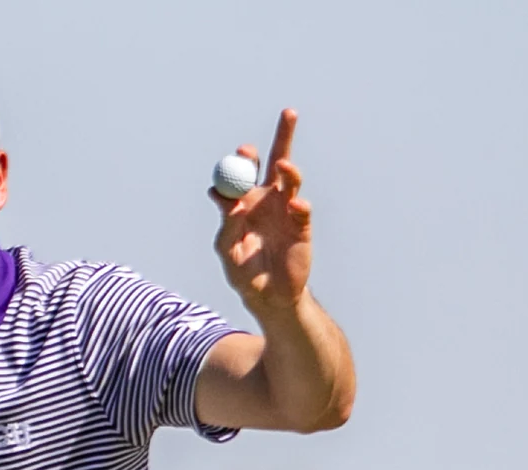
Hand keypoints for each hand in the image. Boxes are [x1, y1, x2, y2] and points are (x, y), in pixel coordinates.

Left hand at [210, 109, 312, 314]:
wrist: (269, 297)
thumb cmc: (243, 274)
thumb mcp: (227, 251)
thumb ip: (226, 226)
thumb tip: (225, 199)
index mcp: (243, 201)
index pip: (243, 171)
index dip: (245, 157)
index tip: (244, 151)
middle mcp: (266, 199)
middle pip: (276, 160)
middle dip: (283, 136)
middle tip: (288, 113)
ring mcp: (286, 210)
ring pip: (291, 178)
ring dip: (289, 169)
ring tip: (285, 167)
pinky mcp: (302, 225)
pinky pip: (302, 208)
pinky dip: (299, 205)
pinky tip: (295, 206)